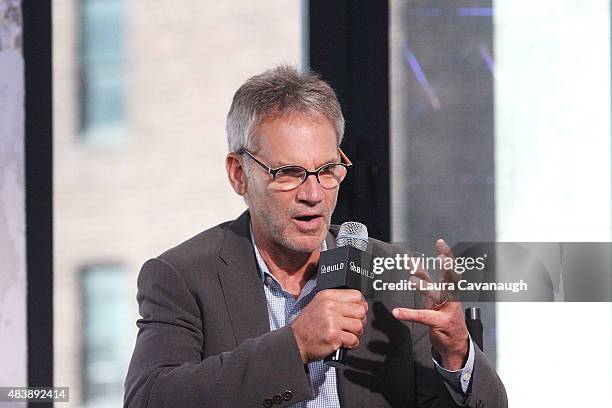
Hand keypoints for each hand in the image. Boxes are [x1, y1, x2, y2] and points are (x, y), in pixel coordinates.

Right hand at [291, 289, 367, 363]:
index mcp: (327, 296)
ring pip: (359, 325)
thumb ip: (336, 300)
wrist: (296, 341)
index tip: (356, 312)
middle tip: (353, 325)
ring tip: (347, 334)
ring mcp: (332, 321)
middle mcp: (330, 306)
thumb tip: (358, 302)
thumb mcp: (319, 304)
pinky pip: (354, 339)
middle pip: (360, 310)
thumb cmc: (308, 325)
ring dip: (356, 333)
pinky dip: (352, 343)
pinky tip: (343, 342)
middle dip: (360, 320)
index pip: (356, 295)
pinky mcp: (334, 336)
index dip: (360, 305)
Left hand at [392, 239, 468, 369]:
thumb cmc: (446, 319)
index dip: (446, 256)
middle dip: (447, 268)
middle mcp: (450, 299)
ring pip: (436, 296)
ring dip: (424, 287)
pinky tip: (398, 312)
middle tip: (441, 256)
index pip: (449, 270)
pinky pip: (423, 317)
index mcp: (450, 291)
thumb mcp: (437, 298)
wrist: (456, 345)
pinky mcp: (439, 323)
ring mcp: (447, 311)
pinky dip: (409, 314)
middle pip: (450, 280)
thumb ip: (426, 281)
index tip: (441, 243)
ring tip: (412, 280)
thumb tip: (414, 263)